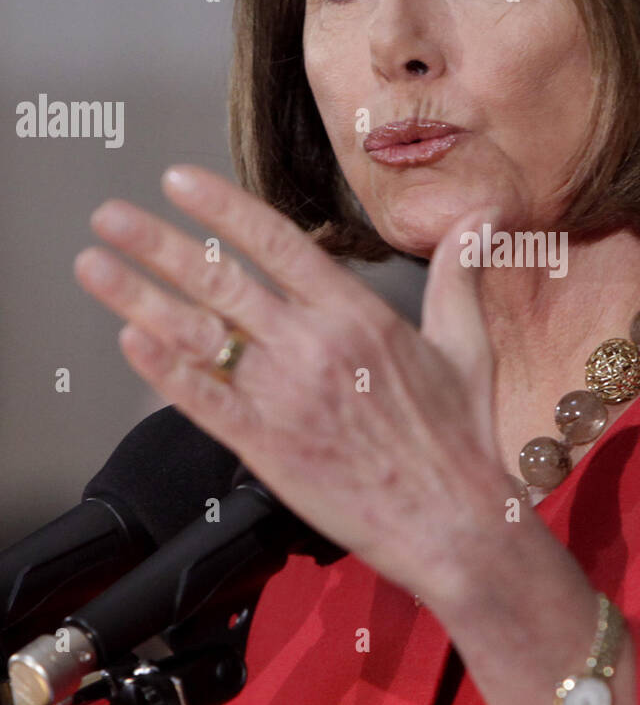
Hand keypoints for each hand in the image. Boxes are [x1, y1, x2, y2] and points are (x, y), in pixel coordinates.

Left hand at [73, 165, 512, 608]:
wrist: (451, 522)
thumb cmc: (460, 441)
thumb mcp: (468, 344)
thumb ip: (459, 274)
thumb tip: (480, 219)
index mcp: (358, 316)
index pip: (276, 242)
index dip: (221, 207)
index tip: (180, 181)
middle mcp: (313, 347)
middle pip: (219, 281)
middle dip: (156, 242)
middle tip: (111, 216)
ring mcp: (284, 398)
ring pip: (197, 334)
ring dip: (137, 296)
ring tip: (94, 267)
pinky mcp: (265, 447)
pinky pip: (202, 400)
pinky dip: (161, 369)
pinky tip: (129, 341)